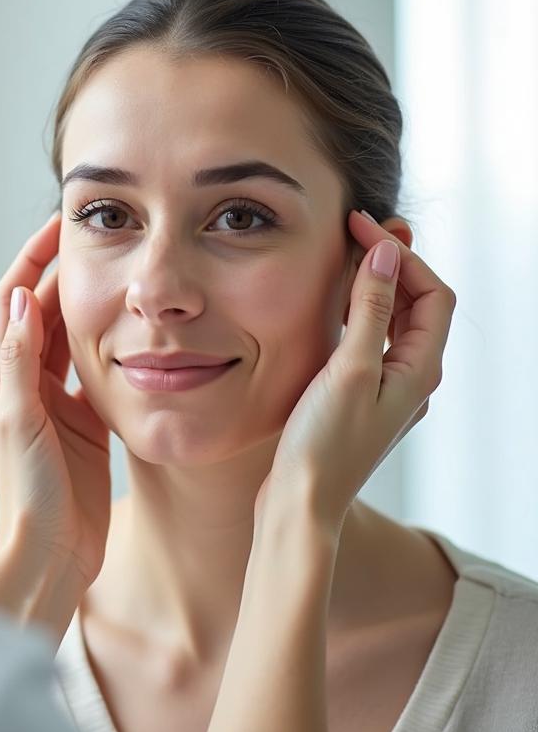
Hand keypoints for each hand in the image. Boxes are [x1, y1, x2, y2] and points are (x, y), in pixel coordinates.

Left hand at [0, 213, 110, 590]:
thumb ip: (20, 361)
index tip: (59, 227)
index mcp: (4, 378)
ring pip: (67, 339)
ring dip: (84, 306)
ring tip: (114, 273)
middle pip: (40, 313)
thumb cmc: (31, 493)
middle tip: (95, 241)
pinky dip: (106, 349)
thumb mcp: (22, 421)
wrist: (53, 553)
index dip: (30, 259)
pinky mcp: (82, 426)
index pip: (10, 301)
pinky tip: (131, 334)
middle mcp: (25, 385)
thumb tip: (18, 297)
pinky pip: (92, 374)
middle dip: (61, 273)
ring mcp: (54, 406)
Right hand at [197, 210, 455, 731]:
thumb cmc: (325, 446)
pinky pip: (367, 340)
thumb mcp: (350, 370)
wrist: (299, 502)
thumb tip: (386, 255)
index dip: (401, 254)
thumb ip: (370, 310)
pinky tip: (329, 305)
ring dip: (372, 286)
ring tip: (343, 257)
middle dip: (390, 262)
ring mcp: (385, 386)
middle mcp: (410, 375)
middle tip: (353, 231)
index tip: (361, 229)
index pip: (431, 292)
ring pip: (390, 320)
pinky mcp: (357, 395)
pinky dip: (355, 312)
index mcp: (419, 367)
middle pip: (415, 302)